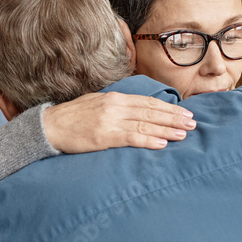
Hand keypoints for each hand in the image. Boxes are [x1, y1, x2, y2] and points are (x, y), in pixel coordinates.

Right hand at [43, 91, 194, 153]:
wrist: (49, 127)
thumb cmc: (71, 118)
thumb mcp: (95, 104)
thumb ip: (116, 106)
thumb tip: (136, 111)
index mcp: (114, 98)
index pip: (147, 102)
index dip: (168, 108)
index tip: (184, 113)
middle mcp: (115, 107)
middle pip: (151, 112)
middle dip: (174, 118)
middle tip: (192, 123)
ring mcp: (110, 121)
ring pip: (145, 124)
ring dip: (167, 129)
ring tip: (184, 134)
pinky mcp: (104, 136)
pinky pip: (132, 138)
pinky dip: (149, 140)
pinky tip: (162, 143)